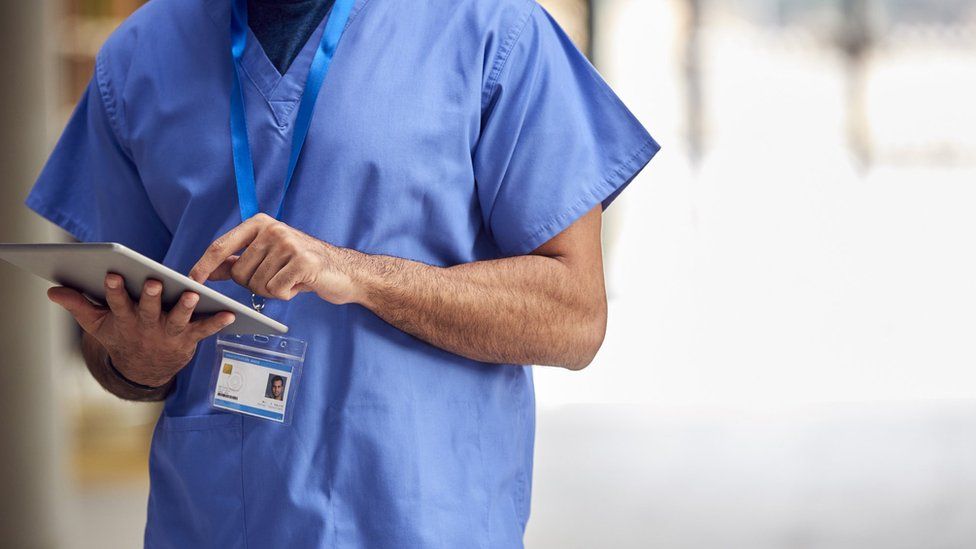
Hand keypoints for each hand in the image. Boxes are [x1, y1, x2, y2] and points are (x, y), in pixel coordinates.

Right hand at [47, 274, 235, 386]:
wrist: (144, 369)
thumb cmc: (122, 336)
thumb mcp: (97, 324)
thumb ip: (78, 305)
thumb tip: (52, 290)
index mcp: (124, 319)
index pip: (117, 302)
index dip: (115, 290)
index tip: (113, 274)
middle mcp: (147, 326)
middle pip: (148, 310)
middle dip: (150, 297)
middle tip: (153, 282)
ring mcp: (169, 333)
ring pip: (177, 320)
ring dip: (185, 308)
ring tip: (191, 295)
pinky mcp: (189, 339)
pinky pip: (204, 330)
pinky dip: (217, 323)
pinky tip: (230, 313)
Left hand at [189, 213, 360, 304]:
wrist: (343, 271)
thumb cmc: (301, 264)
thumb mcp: (266, 257)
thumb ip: (236, 260)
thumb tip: (206, 270)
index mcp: (260, 223)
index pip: (221, 246)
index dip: (204, 265)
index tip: (191, 281)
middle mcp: (273, 229)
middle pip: (239, 272)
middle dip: (253, 284)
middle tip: (276, 278)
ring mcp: (289, 244)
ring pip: (257, 284)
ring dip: (271, 290)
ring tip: (289, 279)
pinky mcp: (303, 262)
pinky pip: (276, 290)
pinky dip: (285, 294)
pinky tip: (298, 285)